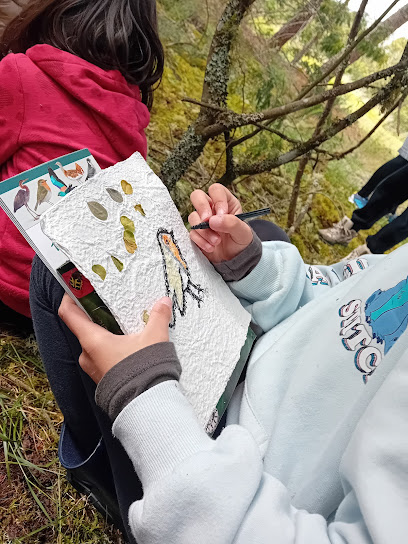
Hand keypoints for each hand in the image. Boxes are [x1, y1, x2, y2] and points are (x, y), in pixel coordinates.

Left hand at [58, 294, 172, 383]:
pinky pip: (101, 357)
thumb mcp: (154, 338)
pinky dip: (110, 348)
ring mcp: (93, 368)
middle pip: (83, 327)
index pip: (69, 313)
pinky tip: (128, 346)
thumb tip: (163, 302)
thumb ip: (158, 317)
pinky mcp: (102, 378)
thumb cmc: (143, 370)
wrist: (146, 406)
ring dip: (105, 334)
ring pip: (93, 344)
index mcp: (92, 340)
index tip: (77, 287)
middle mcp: (87, 354)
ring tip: (124, 327)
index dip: (70, 297)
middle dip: (96, 315)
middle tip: (111, 305)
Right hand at [189, 184, 252, 262]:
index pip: (216, 190)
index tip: (222, 214)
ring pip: (193, 216)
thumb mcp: (243, 232)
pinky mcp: (196, 233)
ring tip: (217, 242)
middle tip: (207, 221)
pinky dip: (201, 241)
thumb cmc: (241, 241)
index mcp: (226, 202)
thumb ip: (231, 223)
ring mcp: (202, 220)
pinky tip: (211, 248)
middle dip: (201, 208)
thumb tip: (212, 220)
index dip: (217, 200)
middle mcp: (212, 208)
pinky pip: (191, 233)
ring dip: (204, 231)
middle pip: (197, 196)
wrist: (235, 258)